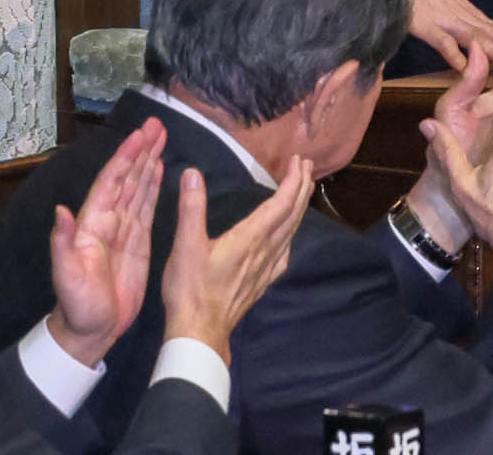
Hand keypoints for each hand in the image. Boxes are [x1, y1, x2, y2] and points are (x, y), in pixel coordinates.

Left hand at [46, 116, 166, 364]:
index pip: (111, 183)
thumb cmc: (78, 306)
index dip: (125, 158)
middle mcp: (108, 220)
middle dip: (140, 150)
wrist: (90, 331)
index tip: (140, 135)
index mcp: (92, 224)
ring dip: (149, 161)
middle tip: (157, 124)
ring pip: (138, 187)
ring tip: (161, 137)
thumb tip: (61, 210)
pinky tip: (160, 170)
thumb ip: (63, 244)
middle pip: (127, 177)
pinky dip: (154, 185)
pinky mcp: (139, 242)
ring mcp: (124, 230)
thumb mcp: (67, 277)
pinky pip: (147, 207)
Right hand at [160, 155, 311, 355]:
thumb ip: (192, 208)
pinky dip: (291, 234)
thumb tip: (193, 173)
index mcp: (250, 238)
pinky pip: (285, 252)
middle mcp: (265, 251)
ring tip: (302, 190)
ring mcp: (266, 268)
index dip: (292, 180)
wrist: (200, 333)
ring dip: (299, 207)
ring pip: (291, 232)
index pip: (281, 203)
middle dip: (301, 187)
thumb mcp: (186, 246)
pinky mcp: (262, 282)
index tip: (297, 160)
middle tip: (306, 165)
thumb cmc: (191, 289)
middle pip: (292, 215)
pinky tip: (288, 236)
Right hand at [405, 0, 492, 73]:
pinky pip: (443, 42)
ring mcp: (449, 22)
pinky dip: (455, 54)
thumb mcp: (453, 10)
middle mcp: (468, 19)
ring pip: (478, 39)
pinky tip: (464, 69)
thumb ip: (469, 28)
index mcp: (474, 17)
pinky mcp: (428, 26)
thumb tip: (485, 46)